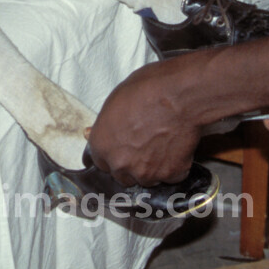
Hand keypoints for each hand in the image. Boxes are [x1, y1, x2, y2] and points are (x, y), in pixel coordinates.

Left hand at [87, 59, 203, 186]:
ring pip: (147, 178)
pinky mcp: (170, 175)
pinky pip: (171, 175)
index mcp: (102, 145)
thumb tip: (90, 133)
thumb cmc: (146, 89)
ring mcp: (146, 173)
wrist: (178, 95)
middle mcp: (120, 164)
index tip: (123, 146)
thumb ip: (105, 124)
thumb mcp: (115, 100)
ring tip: (162, 143)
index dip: (114, 152)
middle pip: (122, 174)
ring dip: (152, 167)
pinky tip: (177, 146)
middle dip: (131, 164)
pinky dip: (175, 165)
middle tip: (144, 144)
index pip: (101, 161)